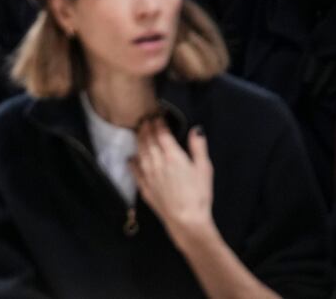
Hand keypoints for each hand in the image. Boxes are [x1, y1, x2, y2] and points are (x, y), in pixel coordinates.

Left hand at [131, 120, 214, 241]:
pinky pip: (135, 170)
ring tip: (138, 132)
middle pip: (148, 140)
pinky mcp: (144, 187)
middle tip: (144, 119)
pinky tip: (131, 157)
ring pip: (140, 152)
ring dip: (139, 140)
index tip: (157, 115)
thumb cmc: (199, 194)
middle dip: (146, 128)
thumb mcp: (205, 169)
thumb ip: (198, 148)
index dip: (158, 123)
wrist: (186, 220)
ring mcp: (148, 174)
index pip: (161, 134)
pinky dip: (132, 161)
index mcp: (172, 156)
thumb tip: (195, 129)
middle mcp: (156, 162)